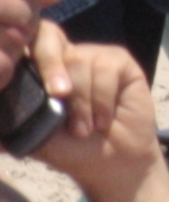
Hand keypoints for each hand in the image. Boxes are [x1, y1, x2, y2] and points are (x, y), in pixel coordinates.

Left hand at [22, 30, 159, 200]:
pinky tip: (103, 120)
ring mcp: (94, 57)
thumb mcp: (33, 138)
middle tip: (59, 95)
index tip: (25, 81)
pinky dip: (102, 100)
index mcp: (38, 71)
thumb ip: (14, 121)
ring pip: (80, 61)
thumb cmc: (70, 150)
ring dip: (81, 103)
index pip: (26, 43)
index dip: (22, 50)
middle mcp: (64, 58)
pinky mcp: (120, 62)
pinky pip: (107, 69)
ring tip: (84, 129)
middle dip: (51, 67)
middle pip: (49, 38)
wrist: (111, 163)